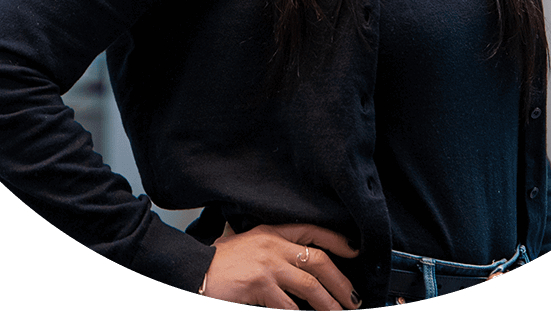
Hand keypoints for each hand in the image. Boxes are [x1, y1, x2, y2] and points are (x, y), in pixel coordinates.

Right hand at [201, 222, 361, 310]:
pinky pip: (289, 306)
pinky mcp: (260, 285)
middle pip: (317, 260)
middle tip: (353, 298)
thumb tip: (289, 257)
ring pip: (309, 285)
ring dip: (328, 304)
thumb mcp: (245, 243)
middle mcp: (272, 244)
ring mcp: (267, 265)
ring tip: (339, 314)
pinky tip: (308, 319)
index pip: (311, 230)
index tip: (354, 250)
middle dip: (340, 281)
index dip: (336, 240)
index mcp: (271, 231)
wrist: (196, 272)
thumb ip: (267, 247)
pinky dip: (301, 315)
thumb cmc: (218, 263)